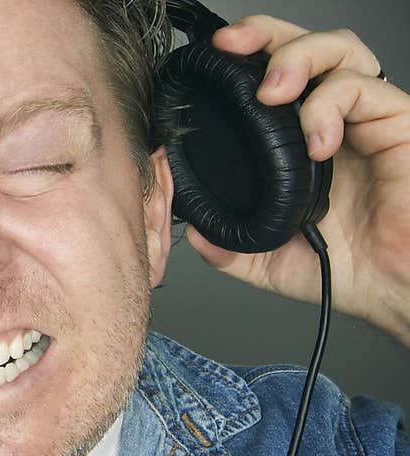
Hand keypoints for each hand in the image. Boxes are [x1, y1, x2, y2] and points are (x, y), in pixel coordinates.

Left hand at [185, 15, 409, 346]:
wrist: (390, 290)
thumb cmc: (342, 268)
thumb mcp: (267, 259)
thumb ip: (230, 245)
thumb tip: (195, 234)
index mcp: (298, 141)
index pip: (274, 76)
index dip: (245, 56)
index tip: (213, 58)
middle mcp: (334, 120)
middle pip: (305, 46)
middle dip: (265, 35)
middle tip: (232, 48)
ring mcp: (366, 120)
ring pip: (340, 52)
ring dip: (298, 58)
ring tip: (272, 94)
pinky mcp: (398, 125)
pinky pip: (365, 91)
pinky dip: (331, 106)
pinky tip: (317, 142)